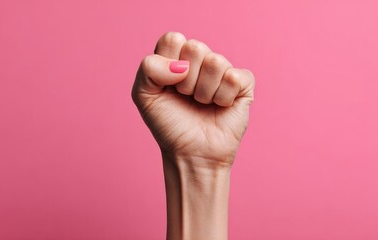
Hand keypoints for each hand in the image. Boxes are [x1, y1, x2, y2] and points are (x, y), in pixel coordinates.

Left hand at [132, 32, 254, 166]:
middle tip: (186, 97)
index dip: (168, 65)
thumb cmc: (168, 124)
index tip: (168, 86)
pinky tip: (220, 107)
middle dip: (186, 81)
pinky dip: (223, 98)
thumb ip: (149, 68)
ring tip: (202, 104)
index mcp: (176, 57)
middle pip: (195, 47)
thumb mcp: (144, 95)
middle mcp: (200, 60)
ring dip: (204, 92)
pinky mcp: (243, 84)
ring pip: (215, 62)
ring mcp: (222, 70)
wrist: (190, 154)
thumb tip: (182, 65)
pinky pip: (234, 77)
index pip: (173, 39)